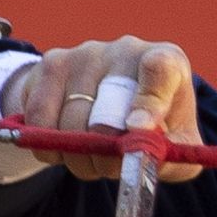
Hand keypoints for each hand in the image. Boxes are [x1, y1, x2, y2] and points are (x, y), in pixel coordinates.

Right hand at [2, 37, 203, 182]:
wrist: (106, 104)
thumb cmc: (152, 127)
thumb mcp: (175, 144)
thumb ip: (173, 156)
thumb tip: (144, 156)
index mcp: (167, 62)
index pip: (160, 69)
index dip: (149, 102)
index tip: (139, 130)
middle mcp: (126, 50)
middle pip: (107, 114)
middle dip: (107, 154)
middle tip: (112, 167)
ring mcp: (86, 54)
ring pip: (71, 124)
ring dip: (80, 157)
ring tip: (93, 158)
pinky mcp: (52, 65)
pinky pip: (41, 122)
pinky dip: (51, 148)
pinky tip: (66, 147)